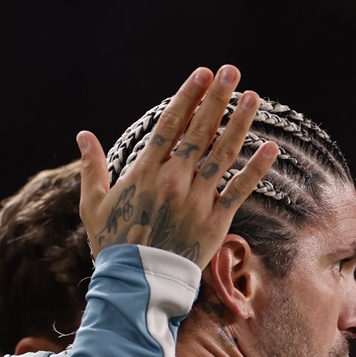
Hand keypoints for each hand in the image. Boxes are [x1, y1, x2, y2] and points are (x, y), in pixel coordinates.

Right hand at [77, 64, 279, 267]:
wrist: (138, 285)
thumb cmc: (113, 245)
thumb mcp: (94, 206)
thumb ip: (92, 168)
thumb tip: (83, 135)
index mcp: (145, 173)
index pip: (170, 125)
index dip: (187, 97)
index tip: (202, 74)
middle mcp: (173, 181)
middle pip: (199, 131)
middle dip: (216, 98)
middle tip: (231, 71)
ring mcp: (197, 200)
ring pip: (222, 154)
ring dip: (239, 122)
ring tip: (252, 96)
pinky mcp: (216, 221)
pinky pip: (240, 190)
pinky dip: (257, 169)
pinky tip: (272, 147)